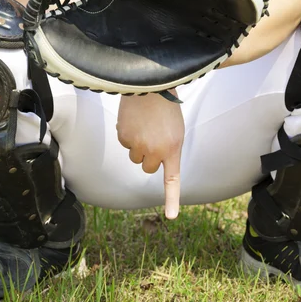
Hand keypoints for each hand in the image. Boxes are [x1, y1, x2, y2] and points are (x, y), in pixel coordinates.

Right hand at [116, 92, 184, 218]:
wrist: (151, 84)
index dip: (171, 200)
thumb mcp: (176, 130)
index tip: (171, 217)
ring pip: (135, 157)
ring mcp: (139, 145)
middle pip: (147, 167)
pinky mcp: (124, 137)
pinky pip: (125, 144)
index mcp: (173, 149)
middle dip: (148, 157)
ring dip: (138, 146)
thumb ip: (168, 149)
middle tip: (153, 138)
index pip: (172, 180)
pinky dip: (128, 134)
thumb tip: (150, 163)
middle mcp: (156, 151)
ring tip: (145, 126)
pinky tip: (135, 120)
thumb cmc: (166, 108)